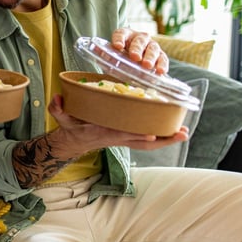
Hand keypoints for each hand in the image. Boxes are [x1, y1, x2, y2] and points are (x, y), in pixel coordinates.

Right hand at [49, 94, 188, 155]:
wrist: (73, 142)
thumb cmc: (70, 128)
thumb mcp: (61, 118)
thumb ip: (57, 108)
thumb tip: (57, 98)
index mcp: (101, 133)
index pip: (119, 135)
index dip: (134, 135)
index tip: (150, 134)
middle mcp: (115, 137)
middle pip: (142, 142)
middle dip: (162, 140)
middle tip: (181, 133)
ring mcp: (122, 138)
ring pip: (147, 143)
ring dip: (166, 140)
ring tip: (184, 132)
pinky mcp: (126, 137)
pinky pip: (145, 140)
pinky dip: (160, 136)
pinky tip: (173, 130)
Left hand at [110, 28, 168, 73]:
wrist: (135, 54)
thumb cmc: (122, 54)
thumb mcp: (113, 53)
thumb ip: (107, 55)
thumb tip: (97, 55)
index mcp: (126, 34)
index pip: (121, 34)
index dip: (119, 40)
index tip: (117, 46)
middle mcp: (140, 37)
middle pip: (139, 41)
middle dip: (137, 49)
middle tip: (135, 57)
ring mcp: (151, 45)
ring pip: (153, 49)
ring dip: (150, 57)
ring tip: (147, 66)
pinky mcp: (160, 55)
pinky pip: (163, 58)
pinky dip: (162, 65)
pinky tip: (161, 72)